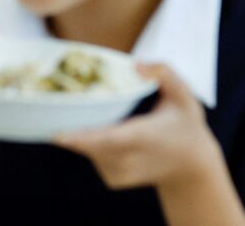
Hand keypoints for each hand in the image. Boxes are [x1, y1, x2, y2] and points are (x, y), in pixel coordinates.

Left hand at [55, 63, 222, 190]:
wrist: (191, 167)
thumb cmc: (186, 125)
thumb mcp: (184, 95)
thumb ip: (164, 73)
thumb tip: (136, 64)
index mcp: (146, 136)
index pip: (111, 139)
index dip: (84, 138)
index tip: (59, 135)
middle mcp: (130, 159)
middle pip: (91, 145)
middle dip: (73, 128)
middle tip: (53, 105)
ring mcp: (120, 173)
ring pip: (88, 150)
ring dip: (84, 132)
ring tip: (94, 113)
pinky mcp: (113, 179)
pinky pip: (92, 156)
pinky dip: (92, 143)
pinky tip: (108, 132)